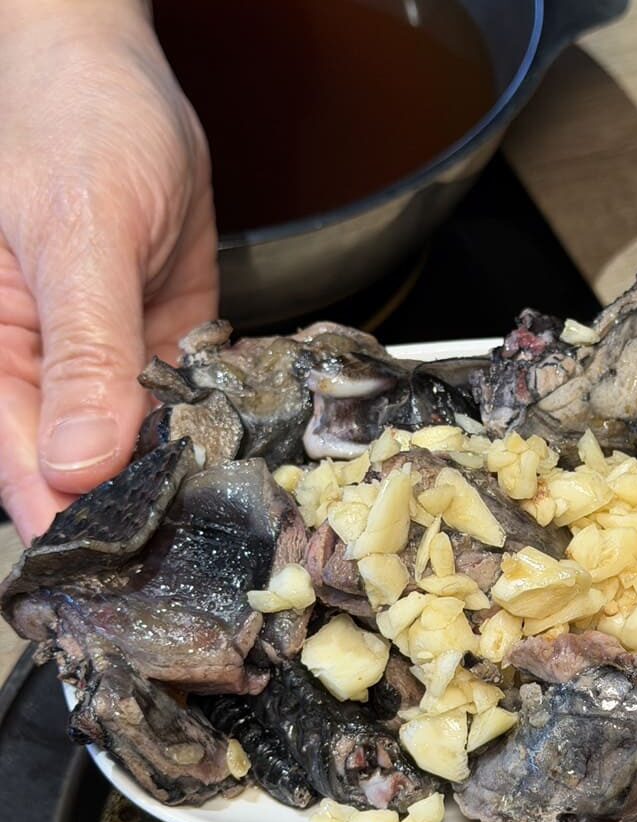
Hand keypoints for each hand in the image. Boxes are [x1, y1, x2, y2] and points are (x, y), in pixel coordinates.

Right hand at [0, 0, 216, 540]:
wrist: (121, 80)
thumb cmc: (70, 127)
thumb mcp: (75, 236)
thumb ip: (81, 353)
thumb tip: (78, 464)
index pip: (23, 469)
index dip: (76, 524)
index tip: (133, 570)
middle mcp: (47, 377)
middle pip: (89, 476)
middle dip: (145, 515)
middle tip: (207, 556)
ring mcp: (110, 371)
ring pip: (147, 452)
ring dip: (191, 481)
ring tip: (242, 519)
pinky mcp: (163, 355)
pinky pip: (191, 410)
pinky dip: (222, 432)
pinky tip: (258, 457)